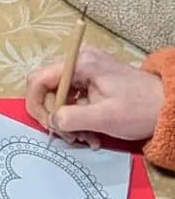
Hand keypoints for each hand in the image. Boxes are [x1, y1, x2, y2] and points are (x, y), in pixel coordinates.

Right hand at [26, 45, 164, 147]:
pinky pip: (73, 96)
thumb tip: (51, 121)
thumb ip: (72, 118)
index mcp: (79, 64)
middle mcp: (78, 60)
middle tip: (70, 137)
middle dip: (55, 115)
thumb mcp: (105, 118)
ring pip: (60, 94)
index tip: (48, 126)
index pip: (39, 78)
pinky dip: (77, 115)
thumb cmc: (138, 110)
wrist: (168, 105)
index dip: (36, 103)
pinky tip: (91, 132)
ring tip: (85, 138)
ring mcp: (86, 68)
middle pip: (48, 86)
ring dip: (67, 119)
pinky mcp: (93, 78)